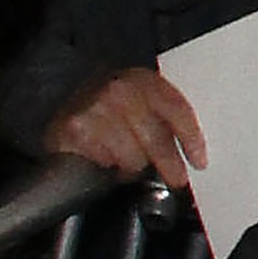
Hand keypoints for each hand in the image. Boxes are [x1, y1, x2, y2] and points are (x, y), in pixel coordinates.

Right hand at [40, 64, 203, 183]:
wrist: (59, 96)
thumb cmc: (110, 107)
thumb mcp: (141, 102)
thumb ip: (166, 117)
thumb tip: (194, 151)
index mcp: (143, 80)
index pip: (176, 110)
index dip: (191, 139)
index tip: (199, 161)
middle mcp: (120, 89)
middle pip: (157, 140)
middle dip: (170, 164)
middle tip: (176, 178)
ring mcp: (97, 107)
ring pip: (133, 156)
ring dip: (133, 165)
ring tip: (125, 158)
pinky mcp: (77, 128)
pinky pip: (108, 162)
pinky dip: (110, 166)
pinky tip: (106, 157)